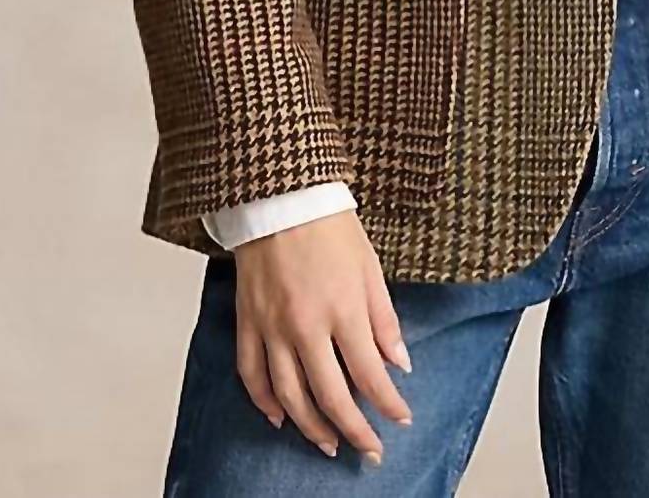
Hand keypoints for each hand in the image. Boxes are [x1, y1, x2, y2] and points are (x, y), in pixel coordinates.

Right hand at [232, 210, 412, 462]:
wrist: (283, 197)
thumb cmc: (331, 227)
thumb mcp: (371, 268)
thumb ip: (384, 321)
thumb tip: (399, 364)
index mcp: (342, 309)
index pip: (369, 374)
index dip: (387, 404)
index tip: (401, 419)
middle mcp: (306, 326)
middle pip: (330, 395)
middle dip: (354, 430)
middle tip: (369, 450)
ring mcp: (272, 327)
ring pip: (289, 396)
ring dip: (311, 427)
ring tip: (330, 444)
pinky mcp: (248, 322)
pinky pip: (252, 374)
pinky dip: (264, 403)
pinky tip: (280, 418)